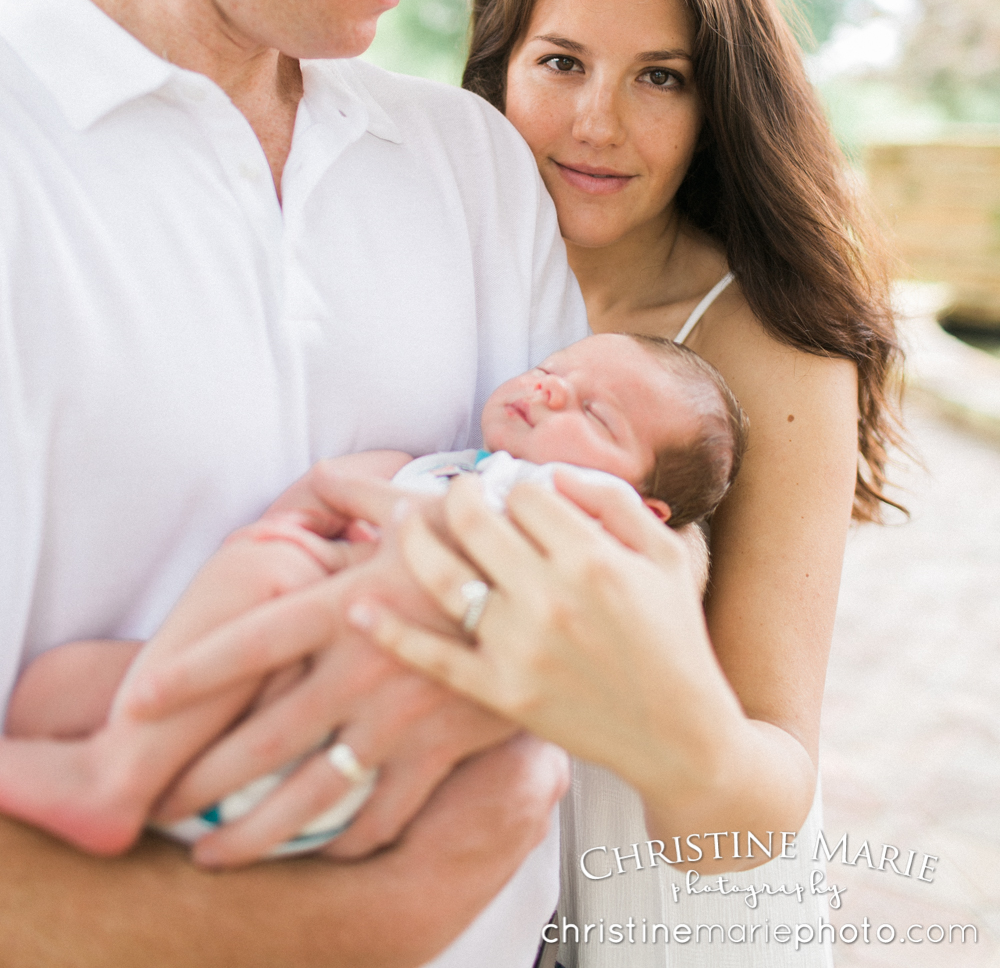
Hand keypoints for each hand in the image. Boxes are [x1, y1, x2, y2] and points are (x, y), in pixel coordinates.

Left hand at [129, 476, 516, 866]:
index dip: (191, 672)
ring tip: (212, 856)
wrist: (567, 592)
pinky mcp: (443, 749)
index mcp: (348, 604)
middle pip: (264, 737)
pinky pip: (385, 812)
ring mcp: (403, 717)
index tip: (140, 700)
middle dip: (203, 780)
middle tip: (156, 809)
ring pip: (313, 793)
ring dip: (255, 833)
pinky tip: (321, 852)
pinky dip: (347, 840)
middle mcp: (365, 666)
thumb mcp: (419, 502)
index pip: (252, 641)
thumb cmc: (487, 539)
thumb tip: (319, 476)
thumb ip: (357, 488)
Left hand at [347, 468, 743, 801]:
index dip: (519, 483)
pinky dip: (391, 632)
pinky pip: (434, 657)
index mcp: (593, 558)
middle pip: (478, 521)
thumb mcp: (666, 554)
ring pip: (445, 576)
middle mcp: (551, 597)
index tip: (516, 492)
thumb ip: (614, 500)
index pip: (529, 492)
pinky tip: (359, 605)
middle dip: (460, 494)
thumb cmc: (675, 635)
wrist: (680, 735)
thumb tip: (552, 474)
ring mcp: (521, 647)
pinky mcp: (502, 693)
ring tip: (403, 521)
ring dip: (413, 538)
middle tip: (457, 492)